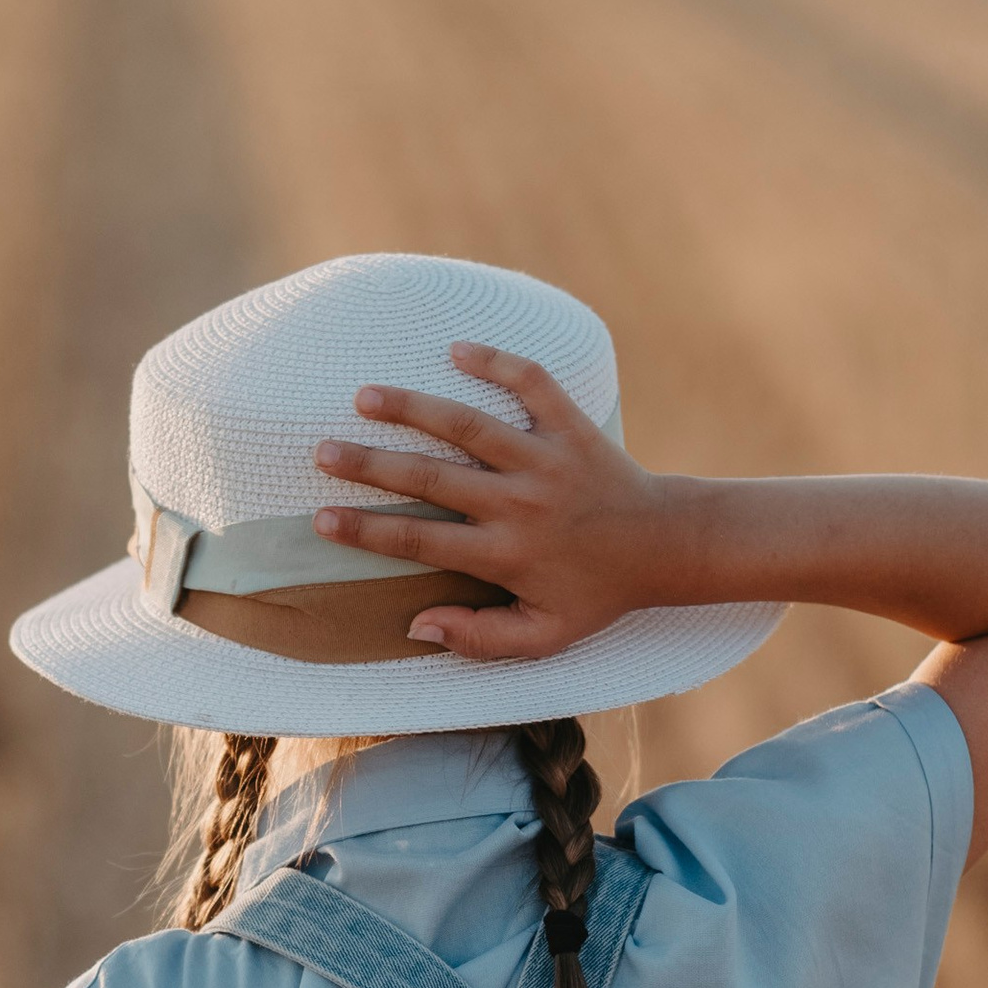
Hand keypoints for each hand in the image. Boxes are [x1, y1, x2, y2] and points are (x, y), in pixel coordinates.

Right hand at [312, 341, 690, 659]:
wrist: (665, 546)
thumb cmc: (597, 594)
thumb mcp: (543, 637)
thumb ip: (480, 640)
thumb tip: (415, 627)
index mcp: (506, 555)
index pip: (421, 542)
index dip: (368, 532)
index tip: (322, 520)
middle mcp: (520, 504)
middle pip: (431, 480)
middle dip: (372, 465)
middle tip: (323, 451)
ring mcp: (545, 460)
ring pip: (470, 425)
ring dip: (415, 408)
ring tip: (366, 396)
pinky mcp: (571, 426)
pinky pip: (532, 383)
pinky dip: (496, 361)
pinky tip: (456, 347)